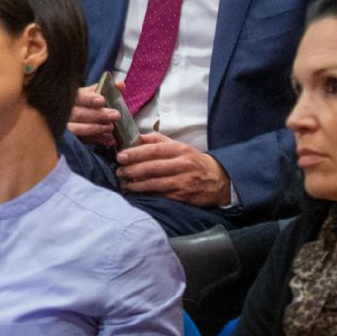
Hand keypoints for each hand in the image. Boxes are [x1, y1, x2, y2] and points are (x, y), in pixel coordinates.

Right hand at [68, 85, 116, 146]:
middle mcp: (65, 112)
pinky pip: (82, 140)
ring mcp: (66, 126)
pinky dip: (96, 140)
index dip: (89, 99)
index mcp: (70, 97)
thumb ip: (106, 88)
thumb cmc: (84, 104)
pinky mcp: (70, 139)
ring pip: (78, 129)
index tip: (102, 100)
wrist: (71, 117)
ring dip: (97, 128)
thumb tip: (121, 85)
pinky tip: (107, 139)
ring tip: (111, 127)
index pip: (77, 96)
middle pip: (79, 114)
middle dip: (99, 115)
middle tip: (116, 115)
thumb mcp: (92, 93)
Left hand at [115, 131, 231, 205]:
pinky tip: (137, 194)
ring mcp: (184, 182)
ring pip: (155, 184)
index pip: (154, 150)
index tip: (120, 156)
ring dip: (136, 185)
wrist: (217, 180)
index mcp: (180, 149)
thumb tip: (134, 138)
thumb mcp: (178, 146)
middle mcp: (183, 165)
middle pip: (153, 167)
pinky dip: (147, 195)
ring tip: (124, 184)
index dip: (135, 153)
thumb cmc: (192, 161)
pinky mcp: (184, 197)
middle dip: (132, 170)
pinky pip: (162, 196)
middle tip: (119, 171)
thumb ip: (157, 141)